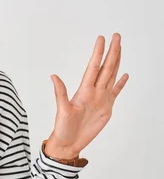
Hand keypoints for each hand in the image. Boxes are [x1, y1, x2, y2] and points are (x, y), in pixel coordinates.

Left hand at [45, 33, 128, 158]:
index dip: (98, 53)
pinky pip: (115, 92)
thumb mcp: (61, 110)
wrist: (69, 142)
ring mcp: (101, 98)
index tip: (102, 38)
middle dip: (112, 51)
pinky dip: (121, 83)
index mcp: (84, 90)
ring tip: (120, 48)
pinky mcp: (106, 107)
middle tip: (116, 36)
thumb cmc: (63, 128)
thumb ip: (60, 93)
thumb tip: (53, 76)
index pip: (93, 67)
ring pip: (111, 75)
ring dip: (116, 62)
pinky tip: (125, 74)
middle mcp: (94, 91)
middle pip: (106, 67)